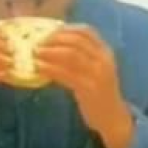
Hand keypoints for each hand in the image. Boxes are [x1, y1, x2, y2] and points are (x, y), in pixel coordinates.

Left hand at [35, 26, 134, 147]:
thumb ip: (82, 56)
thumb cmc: (99, 92)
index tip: (49, 33)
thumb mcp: (96, 69)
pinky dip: (50, 68)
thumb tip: (54, 44)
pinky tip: (39, 68)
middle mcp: (104, 60)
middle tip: (37, 44)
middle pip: (76, 41)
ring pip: (70, 55)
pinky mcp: (89, 88)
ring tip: (35, 54)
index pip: (86, 31)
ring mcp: (97, 74)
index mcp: (106, 52)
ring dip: (49, 52)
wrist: (112, 117)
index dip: (66, 30)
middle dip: (54, 40)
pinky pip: (66, 74)